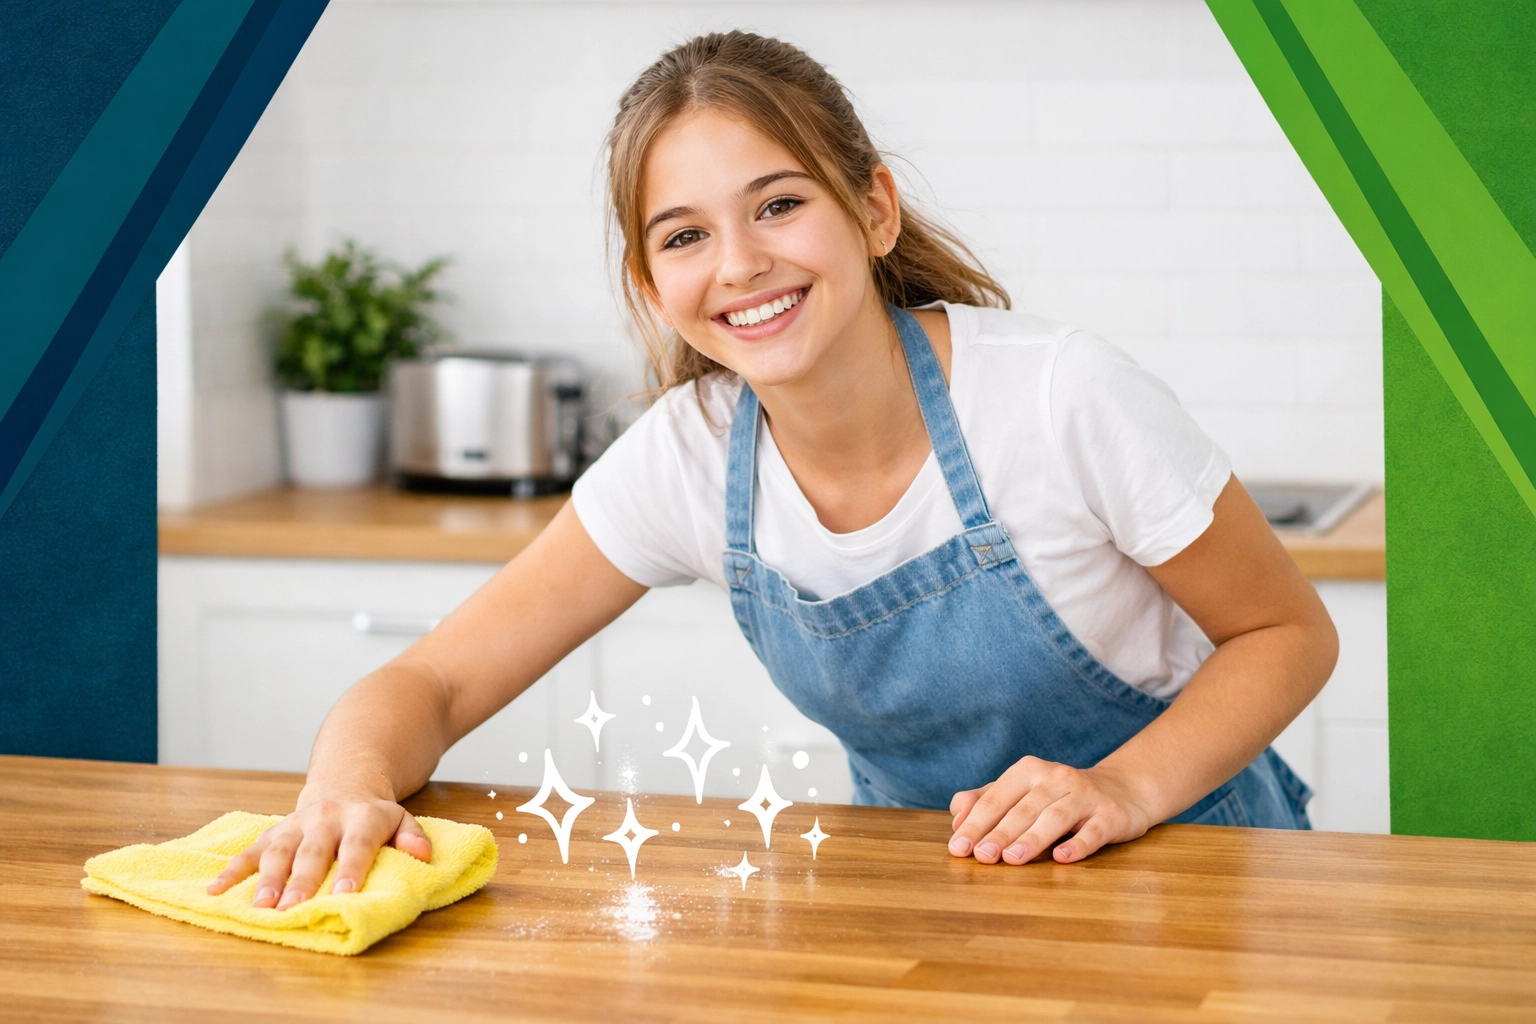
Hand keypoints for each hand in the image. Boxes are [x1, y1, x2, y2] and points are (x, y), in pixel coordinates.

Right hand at [205, 795, 431, 908]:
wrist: (344, 784)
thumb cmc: (374, 816)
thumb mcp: (401, 819)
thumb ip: (412, 835)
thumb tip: (424, 855)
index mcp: (362, 817)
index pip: (357, 843)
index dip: (351, 867)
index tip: (345, 892)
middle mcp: (326, 818)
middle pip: (313, 850)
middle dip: (302, 880)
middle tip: (293, 908)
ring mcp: (296, 824)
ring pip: (278, 850)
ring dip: (267, 879)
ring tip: (259, 907)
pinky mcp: (274, 830)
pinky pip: (250, 850)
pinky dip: (232, 870)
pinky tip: (214, 891)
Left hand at [947, 756, 1154, 864]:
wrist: (1122, 790)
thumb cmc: (1057, 796)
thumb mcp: (1021, 792)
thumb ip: (984, 801)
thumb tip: (956, 819)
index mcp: (1028, 770)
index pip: (996, 798)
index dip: (975, 823)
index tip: (958, 848)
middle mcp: (1056, 777)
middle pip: (1023, 808)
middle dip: (999, 833)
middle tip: (981, 857)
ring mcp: (1086, 795)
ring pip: (1055, 817)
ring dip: (1032, 838)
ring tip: (1012, 859)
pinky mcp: (1112, 815)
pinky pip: (1094, 831)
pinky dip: (1078, 844)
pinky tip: (1062, 858)